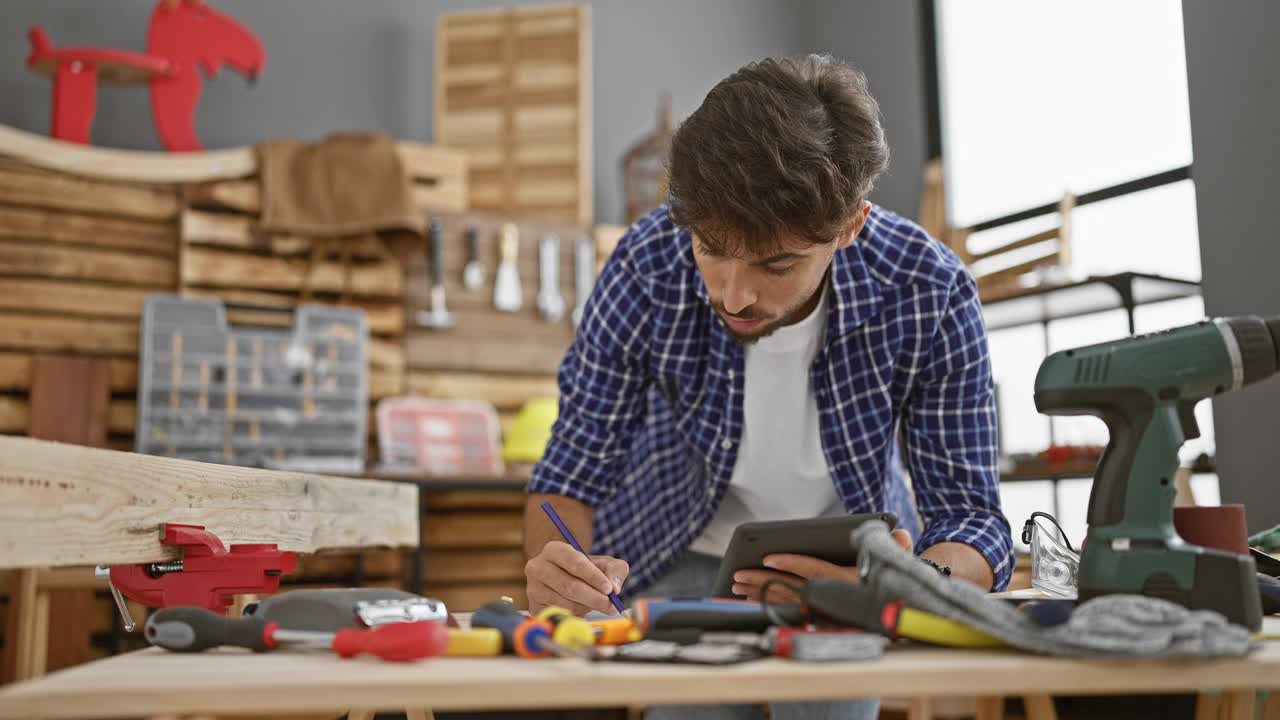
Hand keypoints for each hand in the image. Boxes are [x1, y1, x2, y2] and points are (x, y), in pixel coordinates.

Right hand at [525, 540, 628, 615]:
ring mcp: (533, 588)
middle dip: (594, 597)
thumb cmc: (587, 571)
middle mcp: (538, 567)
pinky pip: (560, 614)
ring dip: (587, 607)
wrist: (566, 583)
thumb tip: (615, 588)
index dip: (593, 577)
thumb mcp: (605, 564)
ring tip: (597, 604)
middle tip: (611, 605)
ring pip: (566, 603)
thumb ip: (615, 570)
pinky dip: (576, 615)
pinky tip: (583, 609)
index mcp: (554, 550)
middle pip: (569, 586)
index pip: (575, 563)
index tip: (609, 589)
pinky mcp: (534, 606)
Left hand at [731, 529, 912, 602]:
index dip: (791, 563)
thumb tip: (901, 533)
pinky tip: (748, 600)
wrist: (897, 605)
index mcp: (847, 582)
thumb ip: (899, 545)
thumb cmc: (891, 576)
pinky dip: (765, 604)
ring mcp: (822, 609)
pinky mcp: (815, 616)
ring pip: (786, 600)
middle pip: (792, 588)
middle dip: (762, 582)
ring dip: (759, 593)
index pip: (815, 570)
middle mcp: (832, 598)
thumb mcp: (900, 560)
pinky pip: (785, 609)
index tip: (768, 557)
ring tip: (736, 586)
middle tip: (737, 576)